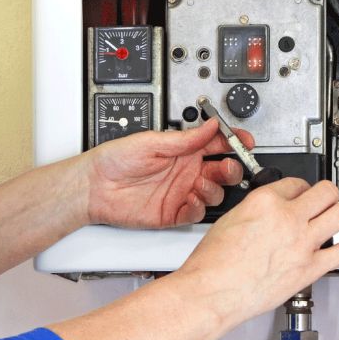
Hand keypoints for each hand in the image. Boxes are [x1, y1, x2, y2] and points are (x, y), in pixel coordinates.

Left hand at [84, 119, 254, 228]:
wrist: (94, 187)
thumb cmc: (115, 160)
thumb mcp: (151, 142)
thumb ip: (185, 138)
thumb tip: (212, 125)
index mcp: (183, 150)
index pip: (217, 144)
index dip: (234, 142)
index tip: (244, 141)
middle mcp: (186, 171)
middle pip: (222, 171)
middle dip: (232, 168)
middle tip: (228, 167)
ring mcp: (181, 192)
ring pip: (214, 193)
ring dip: (213, 189)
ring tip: (199, 184)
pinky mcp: (173, 213)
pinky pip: (196, 213)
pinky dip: (198, 208)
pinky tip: (190, 200)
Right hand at [177, 178, 338, 318]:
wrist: (213, 292)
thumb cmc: (214, 262)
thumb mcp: (231, 219)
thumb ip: (259, 210)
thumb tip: (272, 211)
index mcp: (265, 202)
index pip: (297, 182)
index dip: (300, 189)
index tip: (301, 195)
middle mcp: (288, 218)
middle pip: (327, 192)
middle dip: (327, 195)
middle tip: (324, 200)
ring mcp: (302, 243)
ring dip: (338, 215)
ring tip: (332, 220)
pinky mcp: (309, 269)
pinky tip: (330, 251)